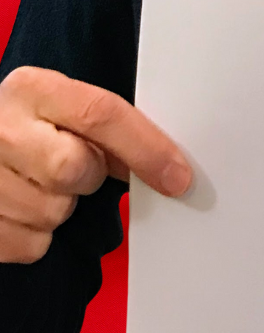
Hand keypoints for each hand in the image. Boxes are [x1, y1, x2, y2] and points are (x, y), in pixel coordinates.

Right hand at [0, 66, 192, 263]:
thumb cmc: (28, 128)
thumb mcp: (62, 109)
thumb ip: (108, 127)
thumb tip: (168, 166)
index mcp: (33, 89)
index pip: (101, 114)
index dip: (146, 149)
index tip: (177, 176)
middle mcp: (1, 127)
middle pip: (74, 169)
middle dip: (88, 177)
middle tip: (79, 171)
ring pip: (52, 212)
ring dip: (61, 209)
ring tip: (41, 186)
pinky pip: (31, 244)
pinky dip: (37, 236)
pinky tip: (23, 210)